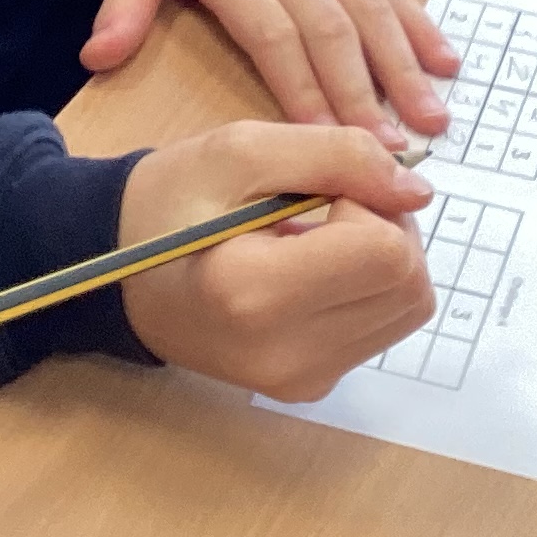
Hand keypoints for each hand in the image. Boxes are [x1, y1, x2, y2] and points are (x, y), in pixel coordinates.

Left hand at [85, 0, 457, 145]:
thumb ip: (122, 2)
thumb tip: (97, 57)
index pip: (272, 33)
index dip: (301, 89)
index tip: (323, 141)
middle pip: (331, 30)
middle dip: (363, 94)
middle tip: (390, 153)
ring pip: (371, 9)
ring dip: (404, 67)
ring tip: (430, 119)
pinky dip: (420, 23)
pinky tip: (446, 62)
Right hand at [118, 123, 435, 403]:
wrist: (118, 274)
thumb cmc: (171, 203)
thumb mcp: (241, 149)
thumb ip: (338, 154)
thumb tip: (418, 190)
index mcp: (253, 292)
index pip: (388, 253)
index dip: (369, 202)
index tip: (317, 191)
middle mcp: (282, 354)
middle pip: (409, 285)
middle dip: (385, 229)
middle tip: (323, 208)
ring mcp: (298, 381)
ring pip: (408, 309)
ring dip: (382, 259)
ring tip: (317, 238)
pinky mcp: (309, 388)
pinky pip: (381, 328)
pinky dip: (365, 289)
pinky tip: (313, 271)